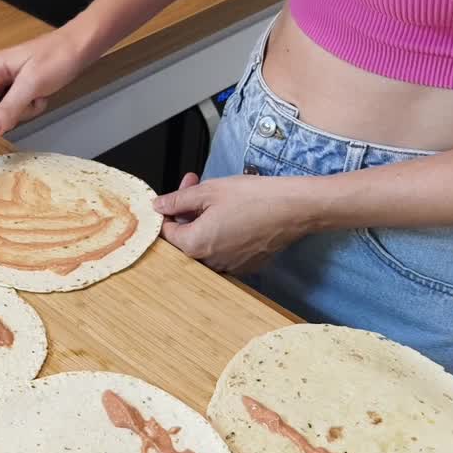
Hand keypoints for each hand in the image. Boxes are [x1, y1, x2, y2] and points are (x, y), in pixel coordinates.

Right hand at [0, 27, 94, 150]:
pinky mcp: (15, 90)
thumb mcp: (32, 84)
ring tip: (36, 100)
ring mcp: (3, 83)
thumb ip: (8, 108)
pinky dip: (27, 110)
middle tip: (20, 118)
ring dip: (18, 114)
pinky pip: (12, 110)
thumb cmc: (56, 57)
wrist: (78, 47)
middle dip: (0, 119)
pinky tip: (40, 98)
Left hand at [153, 173, 320, 274]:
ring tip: (215, 197)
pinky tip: (231, 213)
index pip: (167, 232)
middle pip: (185, 238)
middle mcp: (209, 262)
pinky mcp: (245, 265)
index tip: (176, 194)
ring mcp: (228, 266)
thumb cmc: (255, 198)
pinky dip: (221, 232)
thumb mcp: (208, 191)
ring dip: (203, 220)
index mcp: (195, 245)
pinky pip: (223, 250)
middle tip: (194, 185)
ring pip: (204, 243)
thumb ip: (178, 200)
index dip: (168, 210)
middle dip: (186, 211)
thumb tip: (158, 205)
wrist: (294, 208)